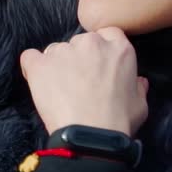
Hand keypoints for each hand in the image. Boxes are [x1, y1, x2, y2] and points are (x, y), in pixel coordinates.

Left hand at [19, 27, 149, 136]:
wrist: (90, 138)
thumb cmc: (118, 122)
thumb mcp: (140, 104)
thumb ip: (138, 87)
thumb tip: (139, 81)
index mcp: (119, 48)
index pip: (107, 34)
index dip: (102, 50)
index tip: (99, 66)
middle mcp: (91, 43)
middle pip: (81, 41)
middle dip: (79, 58)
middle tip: (80, 82)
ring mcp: (64, 51)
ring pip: (57, 50)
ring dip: (58, 64)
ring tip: (60, 90)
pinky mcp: (41, 64)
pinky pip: (31, 57)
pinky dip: (33, 67)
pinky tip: (39, 82)